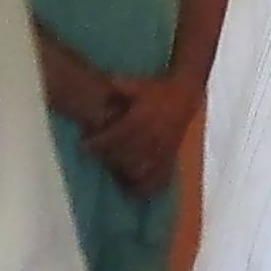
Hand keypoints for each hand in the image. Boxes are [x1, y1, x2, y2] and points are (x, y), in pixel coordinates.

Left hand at [86, 75, 194, 198]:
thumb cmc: (158, 89)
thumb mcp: (138, 83)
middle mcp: (153, 135)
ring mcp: (162, 148)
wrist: (186, 95)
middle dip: (106, 156)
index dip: (99, 143)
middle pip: (124, 153)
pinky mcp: (169, 156)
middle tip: (94, 154)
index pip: (117, 135)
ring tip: (110, 167)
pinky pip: (156, 176)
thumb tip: (101, 86)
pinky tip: (131, 187)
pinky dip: (144, 184)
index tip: (84, 145)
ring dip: (122, 170)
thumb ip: (119, 85)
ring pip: (139, 167)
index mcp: (143, 118)